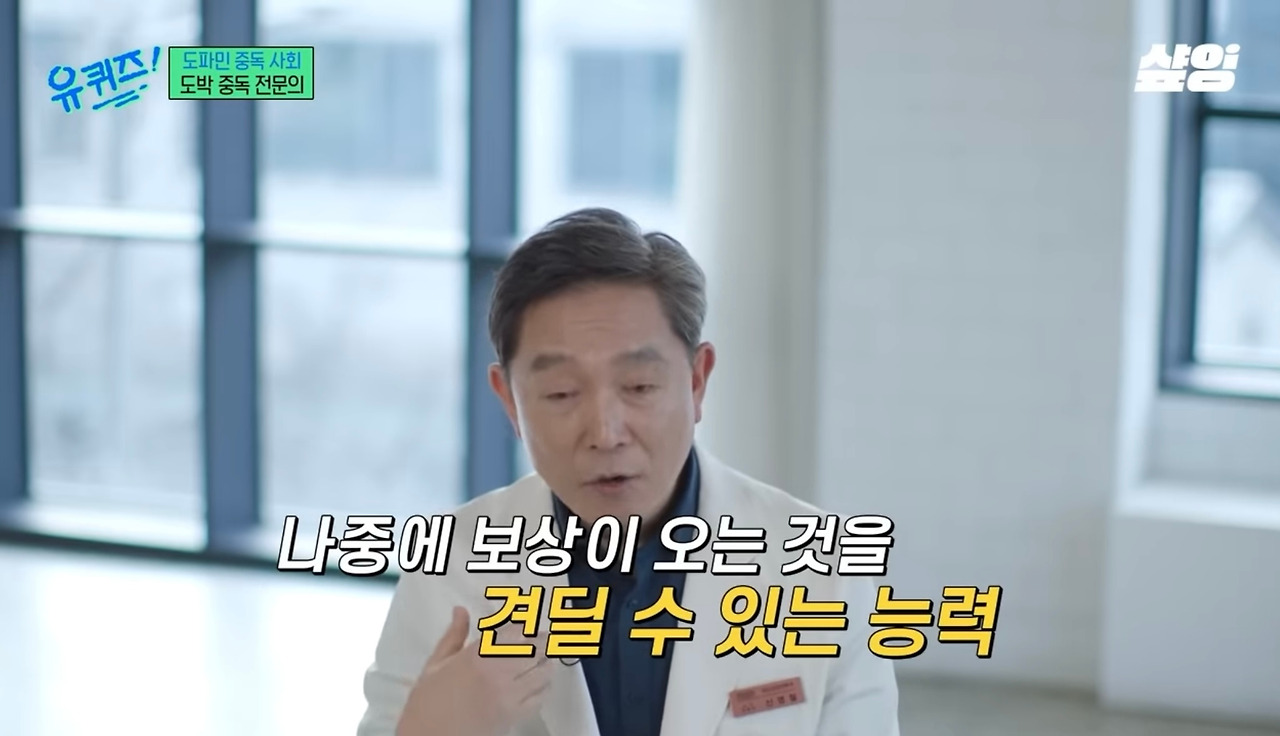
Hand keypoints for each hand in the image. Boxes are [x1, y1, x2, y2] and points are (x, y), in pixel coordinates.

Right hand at [396, 606, 552, 735]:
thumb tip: (461, 610)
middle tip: (540, 638)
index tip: (528, 622)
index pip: (517, 630)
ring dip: (545, 662)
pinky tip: (537, 683)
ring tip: (540, 658)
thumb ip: (454, 635)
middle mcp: (499, 672)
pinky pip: (540, 698)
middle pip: (537, 648)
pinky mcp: (514, 716)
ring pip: (544, 671)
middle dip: (542, 640)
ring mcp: (509, 696)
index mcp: (478, 655)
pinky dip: (543, 687)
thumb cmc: (427, 701)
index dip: (527, 623)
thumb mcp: (436, 664)